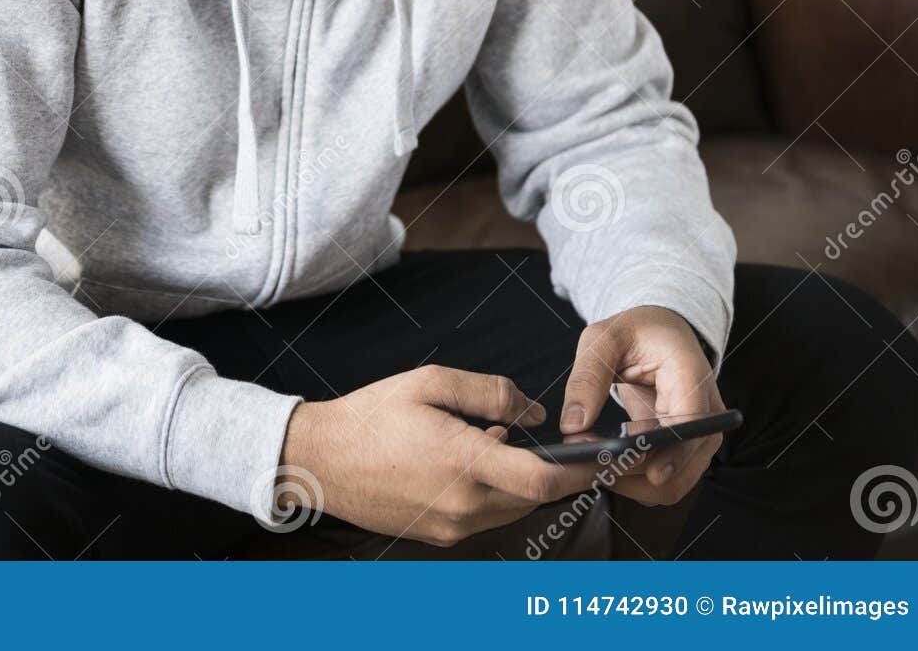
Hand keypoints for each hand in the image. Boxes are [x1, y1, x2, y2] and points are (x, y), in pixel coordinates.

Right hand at [279, 365, 609, 546]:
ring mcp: (452, 526)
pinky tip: (469, 463)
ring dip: (519, 481)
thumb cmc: (371, 416)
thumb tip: (534, 413)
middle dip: (549, 469)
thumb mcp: (430, 382)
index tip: (598, 452)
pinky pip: (486, 517)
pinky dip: (492, 493)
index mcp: (464, 463)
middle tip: (542, 437)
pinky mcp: (441, 534)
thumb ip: (490, 393)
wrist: (319, 459)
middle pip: (535, 496)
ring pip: (513, 509)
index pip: (545, 480)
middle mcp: (464, 505)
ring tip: (492, 443)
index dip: (579, 467)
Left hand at [562, 305, 724, 507]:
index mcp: (690, 374)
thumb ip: (586, 378)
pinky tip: (609, 468)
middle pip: (685, 462)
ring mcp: (699, 432)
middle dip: (640, 472)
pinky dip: (639, 480)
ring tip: (595, 467)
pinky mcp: (685, 448)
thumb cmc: (634, 331)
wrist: (659, 334)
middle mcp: (706, 410)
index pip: (692, 421)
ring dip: (636, 482)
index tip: (651, 472)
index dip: (674, 451)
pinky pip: (666, 478)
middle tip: (592, 466)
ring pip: (676, 480)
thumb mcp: (602, 340)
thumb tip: (573, 425)